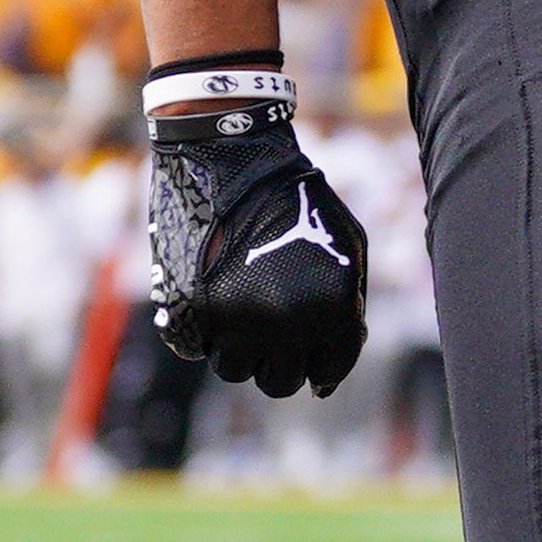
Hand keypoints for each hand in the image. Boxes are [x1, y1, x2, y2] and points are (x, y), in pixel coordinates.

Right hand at [146, 96, 368, 397]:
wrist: (232, 159)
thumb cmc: (297, 199)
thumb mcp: (346, 243)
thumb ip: (350, 301)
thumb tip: (335, 361)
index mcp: (331, 311)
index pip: (331, 369)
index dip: (324, 366)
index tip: (314, 360)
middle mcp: (285, 326)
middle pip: (280, 382)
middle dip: (282, 362)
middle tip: (275, 334)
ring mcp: (234, 324)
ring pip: (235, 370)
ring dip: (241, 349)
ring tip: (244, 309)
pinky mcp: (190, 314)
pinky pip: (198, 347)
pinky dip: (206, 330)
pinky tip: (215, 294)